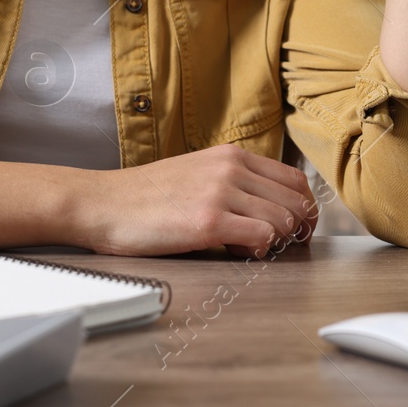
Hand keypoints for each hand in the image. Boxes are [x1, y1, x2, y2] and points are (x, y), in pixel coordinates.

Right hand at [81, 144, 317, 257]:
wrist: (102, 204)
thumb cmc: (144, 196)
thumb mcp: (197, 172)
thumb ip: (232, 181)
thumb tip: (269, 206)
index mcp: (230, 155)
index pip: (293, 178)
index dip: (304, 205)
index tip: (299, 224)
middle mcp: (230, 169)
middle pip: (296, 200)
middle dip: (300, 227)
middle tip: (288, 245)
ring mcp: (220, 193)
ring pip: (284, 219)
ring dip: (278, 240)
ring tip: (255, 248)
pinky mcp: (208, 222)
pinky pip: (262, 237)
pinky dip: (260, 250)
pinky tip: (240, 252)